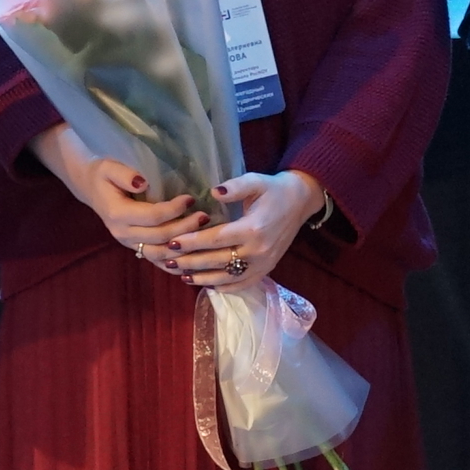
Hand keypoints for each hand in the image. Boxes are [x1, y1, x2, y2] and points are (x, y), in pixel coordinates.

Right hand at [35, 123, 204, 255]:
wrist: (92, 189)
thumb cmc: (104, 175)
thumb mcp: (109, 168)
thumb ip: (125, 175)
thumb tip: (142, 183)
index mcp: (118, 214)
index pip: (151, 216)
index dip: (173, 210)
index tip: (191, 198)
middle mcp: (123, 234)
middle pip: (160, 237)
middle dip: (184, 228)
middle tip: (204, 216)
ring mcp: (130, 244)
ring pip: (160, 254)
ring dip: (183, 248)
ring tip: (203, 235)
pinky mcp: (136, 248)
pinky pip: (157, 261)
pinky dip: (174, 264)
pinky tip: (192, 262)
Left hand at [166, 172, 326, 293]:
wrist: (301, 201)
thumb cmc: (274, 189)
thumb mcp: (256, 181)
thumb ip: (235, 186)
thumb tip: (214, 192)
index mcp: (253, 229)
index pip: (215, 239)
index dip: (192, 242)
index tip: (172, 242)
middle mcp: (257, 251)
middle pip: (217, 261)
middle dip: (190, 262)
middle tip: (168, 261)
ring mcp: (263, 264)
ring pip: (227, 277)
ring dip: (202, 278)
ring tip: (181, 275)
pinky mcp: (267, 270)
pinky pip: (242, 284)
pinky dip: (223, 287)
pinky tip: (207, 284)